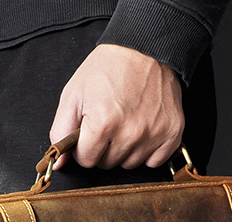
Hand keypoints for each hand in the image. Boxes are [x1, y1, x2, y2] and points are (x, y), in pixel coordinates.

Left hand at [49, 44, 183, 169]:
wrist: (145, 47)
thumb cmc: (110, 68)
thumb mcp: (74, 94)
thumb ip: (61, 131)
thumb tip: (59, 163)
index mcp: (103, 123)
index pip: (86, 161)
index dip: (84, 147)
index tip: (89, 132)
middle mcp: (129, 133)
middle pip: (107, 164)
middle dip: (103, 148)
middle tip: (109, 122)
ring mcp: (153, 134)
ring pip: (129, 164)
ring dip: (125, 149)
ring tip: (126, 122)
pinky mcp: (171, 133)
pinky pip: (154, 162)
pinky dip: (148, 151)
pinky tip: (143, 130)